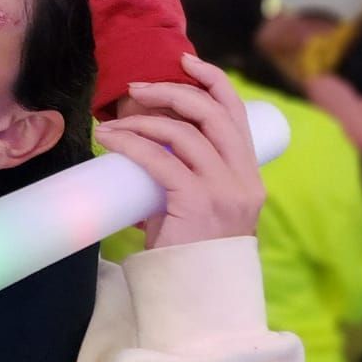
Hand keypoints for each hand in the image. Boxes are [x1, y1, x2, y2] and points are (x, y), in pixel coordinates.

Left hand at [95, 54, 265, 248]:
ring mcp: (224, 191)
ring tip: (116, 123)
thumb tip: (144, 150)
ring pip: (185, 132)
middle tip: (138, 89)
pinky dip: (132, 143)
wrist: (198, 299)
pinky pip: (161, 159)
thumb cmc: (192, 255)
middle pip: (213, 113)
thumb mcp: (200, 209)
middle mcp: (243, 179)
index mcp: (249, 176)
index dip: (213, 80)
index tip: (186, 61)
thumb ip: (185, 177)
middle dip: (173, 91)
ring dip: (144, 119)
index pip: (237, 113)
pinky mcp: (198, 202)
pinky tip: (111, 140)